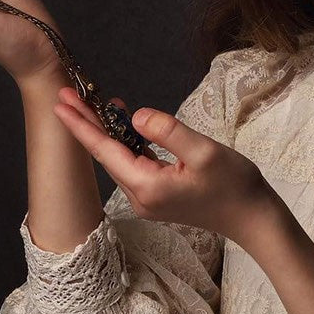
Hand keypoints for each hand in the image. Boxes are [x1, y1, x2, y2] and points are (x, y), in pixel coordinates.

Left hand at [53, 88, 274, 245]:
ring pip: (118, 158)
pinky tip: (123, 123)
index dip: (81, 125)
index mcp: (146, 186)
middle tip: (66, 95)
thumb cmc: (234, 185)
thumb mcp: (203, 151)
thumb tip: (137, 115)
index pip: (104, 151)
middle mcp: (140, 196)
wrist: (252, 218)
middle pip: (106, 154)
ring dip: (104, 131)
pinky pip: (133, 163)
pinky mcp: (158, 195)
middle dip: (86, 124)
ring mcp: (148, 198)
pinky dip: (124, 142)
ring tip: (91, 102)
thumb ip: (167, 130)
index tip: (61, 104)